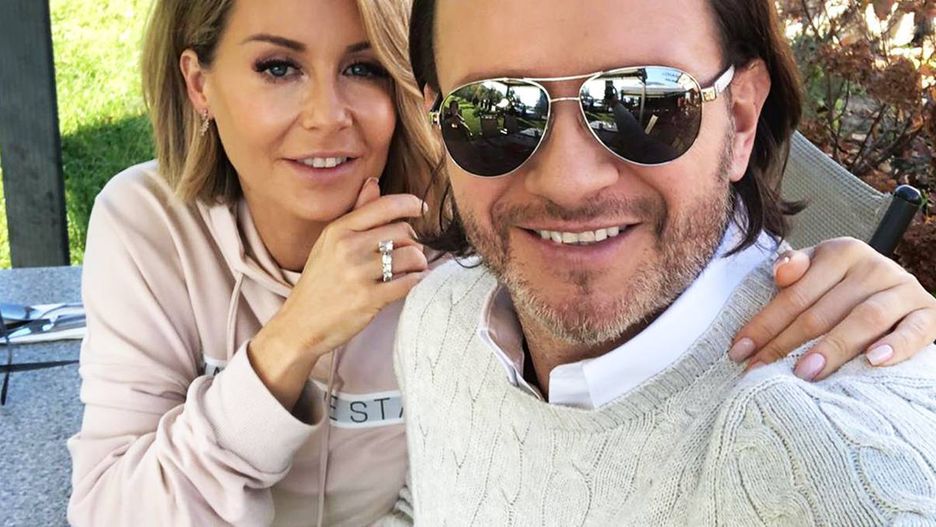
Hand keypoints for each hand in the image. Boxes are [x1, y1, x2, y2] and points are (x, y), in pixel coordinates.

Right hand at [249, 178, 427, 407]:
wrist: (301, 324)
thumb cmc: (319, 281)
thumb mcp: (330, 242)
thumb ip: (356, 213)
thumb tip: (374, 183)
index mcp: (339, 230)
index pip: (385, 206)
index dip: (410, 204)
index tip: (422, 209)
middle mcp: (348, 248)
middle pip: (403, 231)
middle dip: (413, 241)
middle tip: (409, 251)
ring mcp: (358, 274)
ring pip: (411, 256)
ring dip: (418, 262)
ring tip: (412, 267)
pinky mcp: (369, 299)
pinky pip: (409, 283)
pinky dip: (415, 281)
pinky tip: (410, 281)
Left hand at [729, 237, 935, 380]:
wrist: (900, 295)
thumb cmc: (846, 289)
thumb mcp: (818, 272)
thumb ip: (795, 270)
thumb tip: (780, 272)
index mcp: (841, 252)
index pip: (794, 293)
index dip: (764, 323)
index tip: (739, 351)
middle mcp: (873, 266)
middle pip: (822, 310)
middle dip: (786, 343)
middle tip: (761, 371)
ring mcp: (903, 289)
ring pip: (864, 319)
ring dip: (833, 347)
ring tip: (805, 372)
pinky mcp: (929, 313)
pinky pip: (914, 331)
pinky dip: (896, 346)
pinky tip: (874, 361)